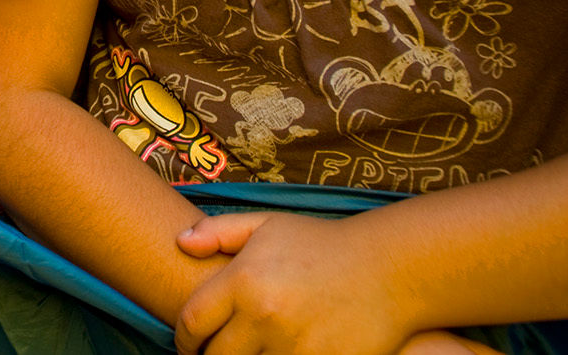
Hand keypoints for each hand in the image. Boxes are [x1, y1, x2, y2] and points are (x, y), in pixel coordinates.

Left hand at [175, 213, 417, 354]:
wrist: (388, 269)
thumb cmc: (322, 244)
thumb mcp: (267, 225)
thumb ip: (218, 232)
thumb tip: (179, 242)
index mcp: (244, 281)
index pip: (192, 322)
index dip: (183, 339)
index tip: (187, 344)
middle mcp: (264, 317)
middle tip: (214, 353)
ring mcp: (294, 347)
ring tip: (248, 352)